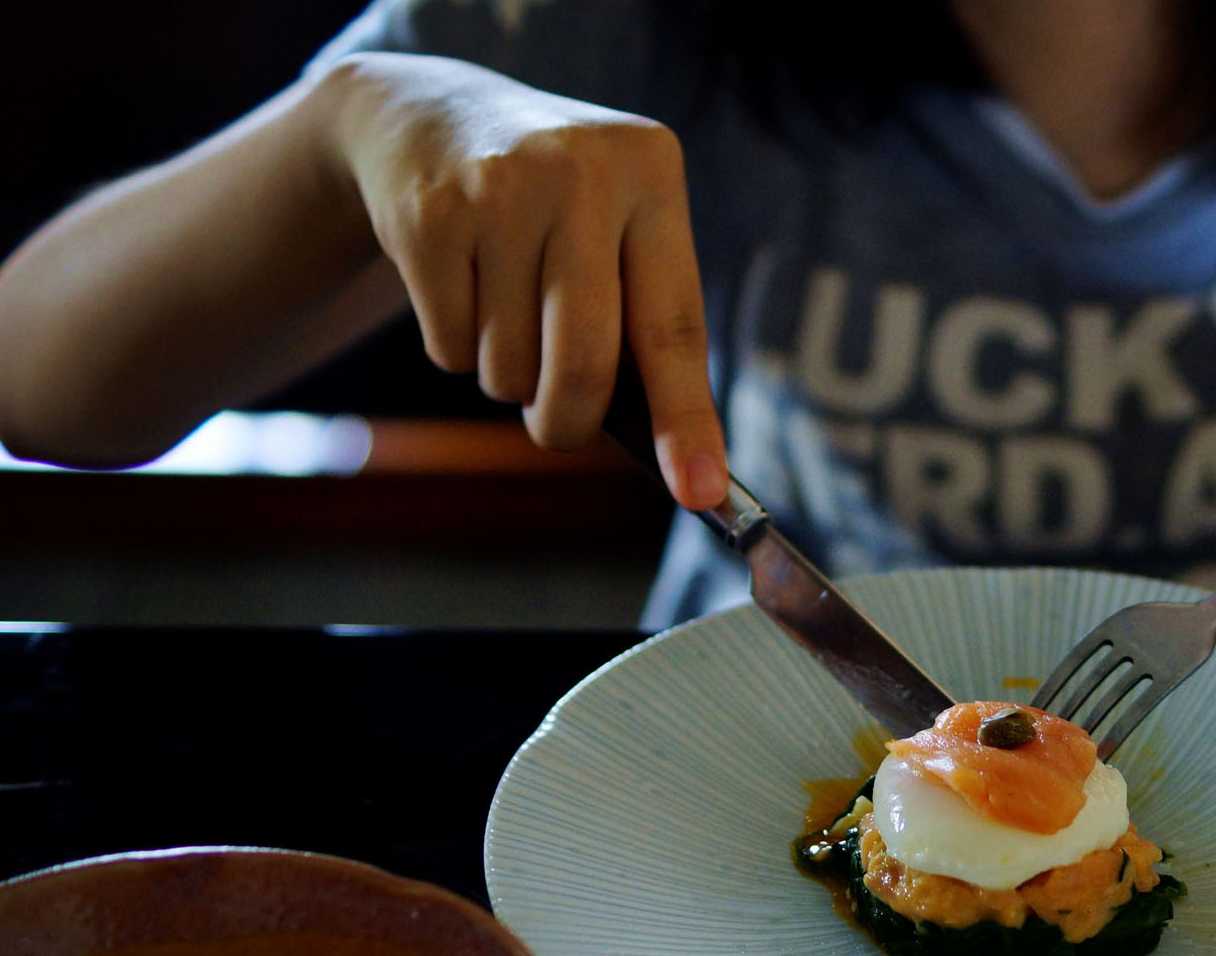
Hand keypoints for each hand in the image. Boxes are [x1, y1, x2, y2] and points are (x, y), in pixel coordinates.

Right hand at [322, 52, 726, 508]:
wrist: (430, 117)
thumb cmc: (557, 208)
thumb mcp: (619, 228)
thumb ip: (647, 325)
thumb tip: (676, 461)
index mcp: (652, 171)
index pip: (675, 326)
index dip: (686, 420)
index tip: (701, 492)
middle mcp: (582, 170)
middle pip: (585, 363)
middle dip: (569, 423)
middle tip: (561, 428)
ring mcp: (498, 187)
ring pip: (510, 367)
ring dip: (508, 376)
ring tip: (507, 311)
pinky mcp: (428, 216)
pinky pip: (450, 349)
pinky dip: (456, 349)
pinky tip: (461, 285)